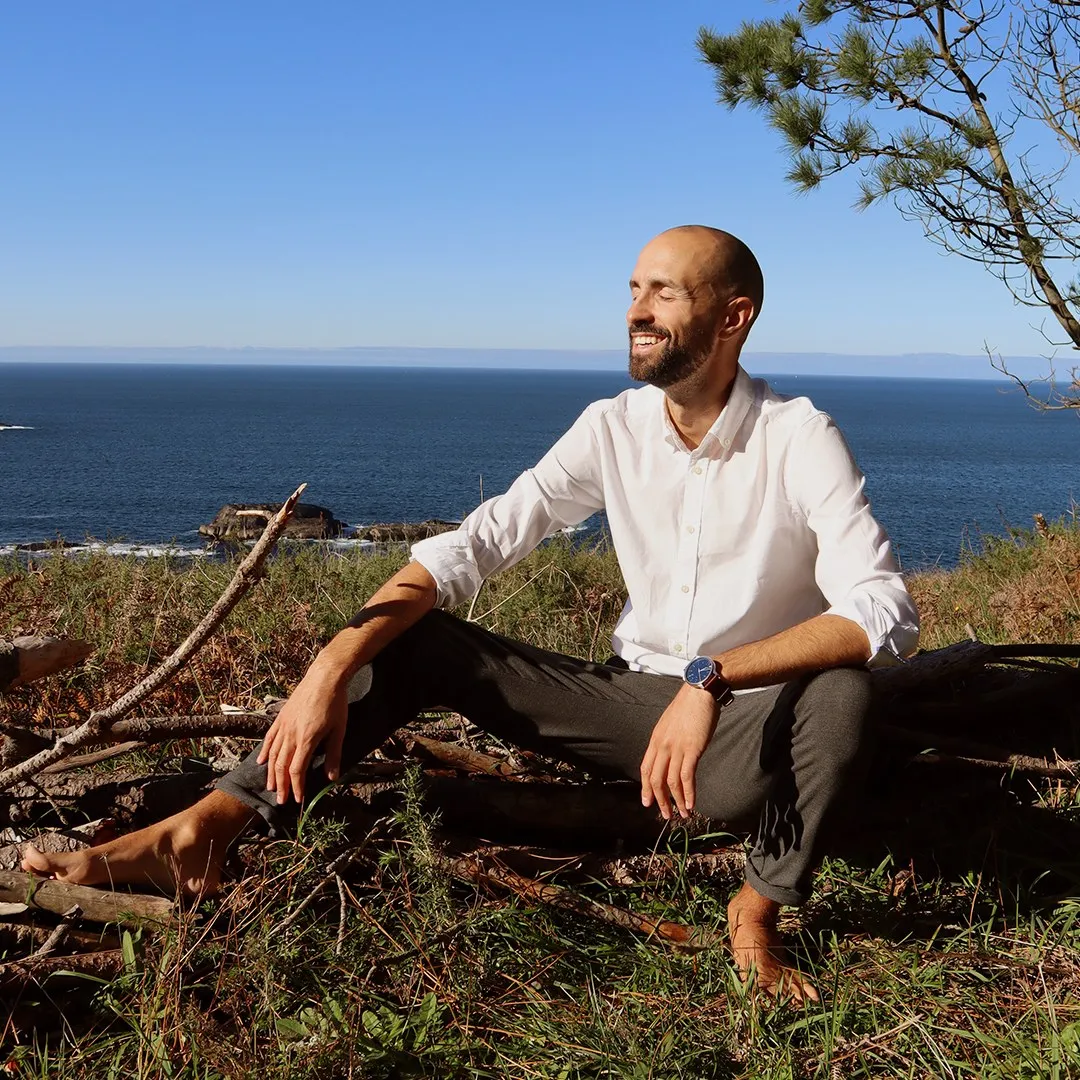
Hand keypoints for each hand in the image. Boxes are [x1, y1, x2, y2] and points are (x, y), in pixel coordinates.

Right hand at [257, 667, 347, 804]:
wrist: (324, 678)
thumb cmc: (335, 703)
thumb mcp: (339, 730)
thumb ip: (334, 755)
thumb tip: (333, 777)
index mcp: (307, 739)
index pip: (297, 770)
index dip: (297, 787)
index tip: (298, 799)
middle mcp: (291, 734)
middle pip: (282, 765)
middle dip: (281, 785)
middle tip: (281, 800)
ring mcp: (284, 725)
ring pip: (272, 754)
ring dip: (271, 773)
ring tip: (270, 787)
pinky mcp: (281, 718)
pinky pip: (269, 738)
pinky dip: (264, 752)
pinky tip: (260, 762)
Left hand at [640, 683, 718, 819]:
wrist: (699, 692)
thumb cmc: (688, 707)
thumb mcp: (670, 724)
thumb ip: (667, 740)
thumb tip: (670, 756)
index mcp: (655, 739)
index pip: (645, 768)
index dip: (646, 787)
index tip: (648, 801)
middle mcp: (662, 746)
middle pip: (655, 779)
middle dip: (660, 800)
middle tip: (666, 814)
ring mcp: (676, 748)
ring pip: (671, 781)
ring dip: (677, 800)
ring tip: (683, 814)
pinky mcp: (692, 749)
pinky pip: (687, 776)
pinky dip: (689, 792)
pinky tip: (691, 803)